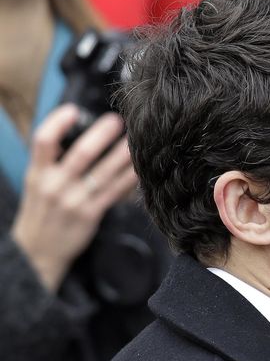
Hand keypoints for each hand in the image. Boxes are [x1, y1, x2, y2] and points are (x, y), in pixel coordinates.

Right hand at [11, 104, 137, 292]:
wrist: (37, 251)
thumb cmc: (42, 211)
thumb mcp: (38, 183)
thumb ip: (53, 162)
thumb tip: (78, 135)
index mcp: (38, 173)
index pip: (43, 141)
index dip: (57, 122)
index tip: (73, 109)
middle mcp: (55, 185)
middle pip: (80, 154)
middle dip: (101, 135)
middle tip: (117, 120)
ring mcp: (74, 201)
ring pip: (103, 173)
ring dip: (123, 155)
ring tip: (136, 140)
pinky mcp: (91, 214)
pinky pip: (115, 192)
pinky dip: (129, 179)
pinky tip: (141, 169)